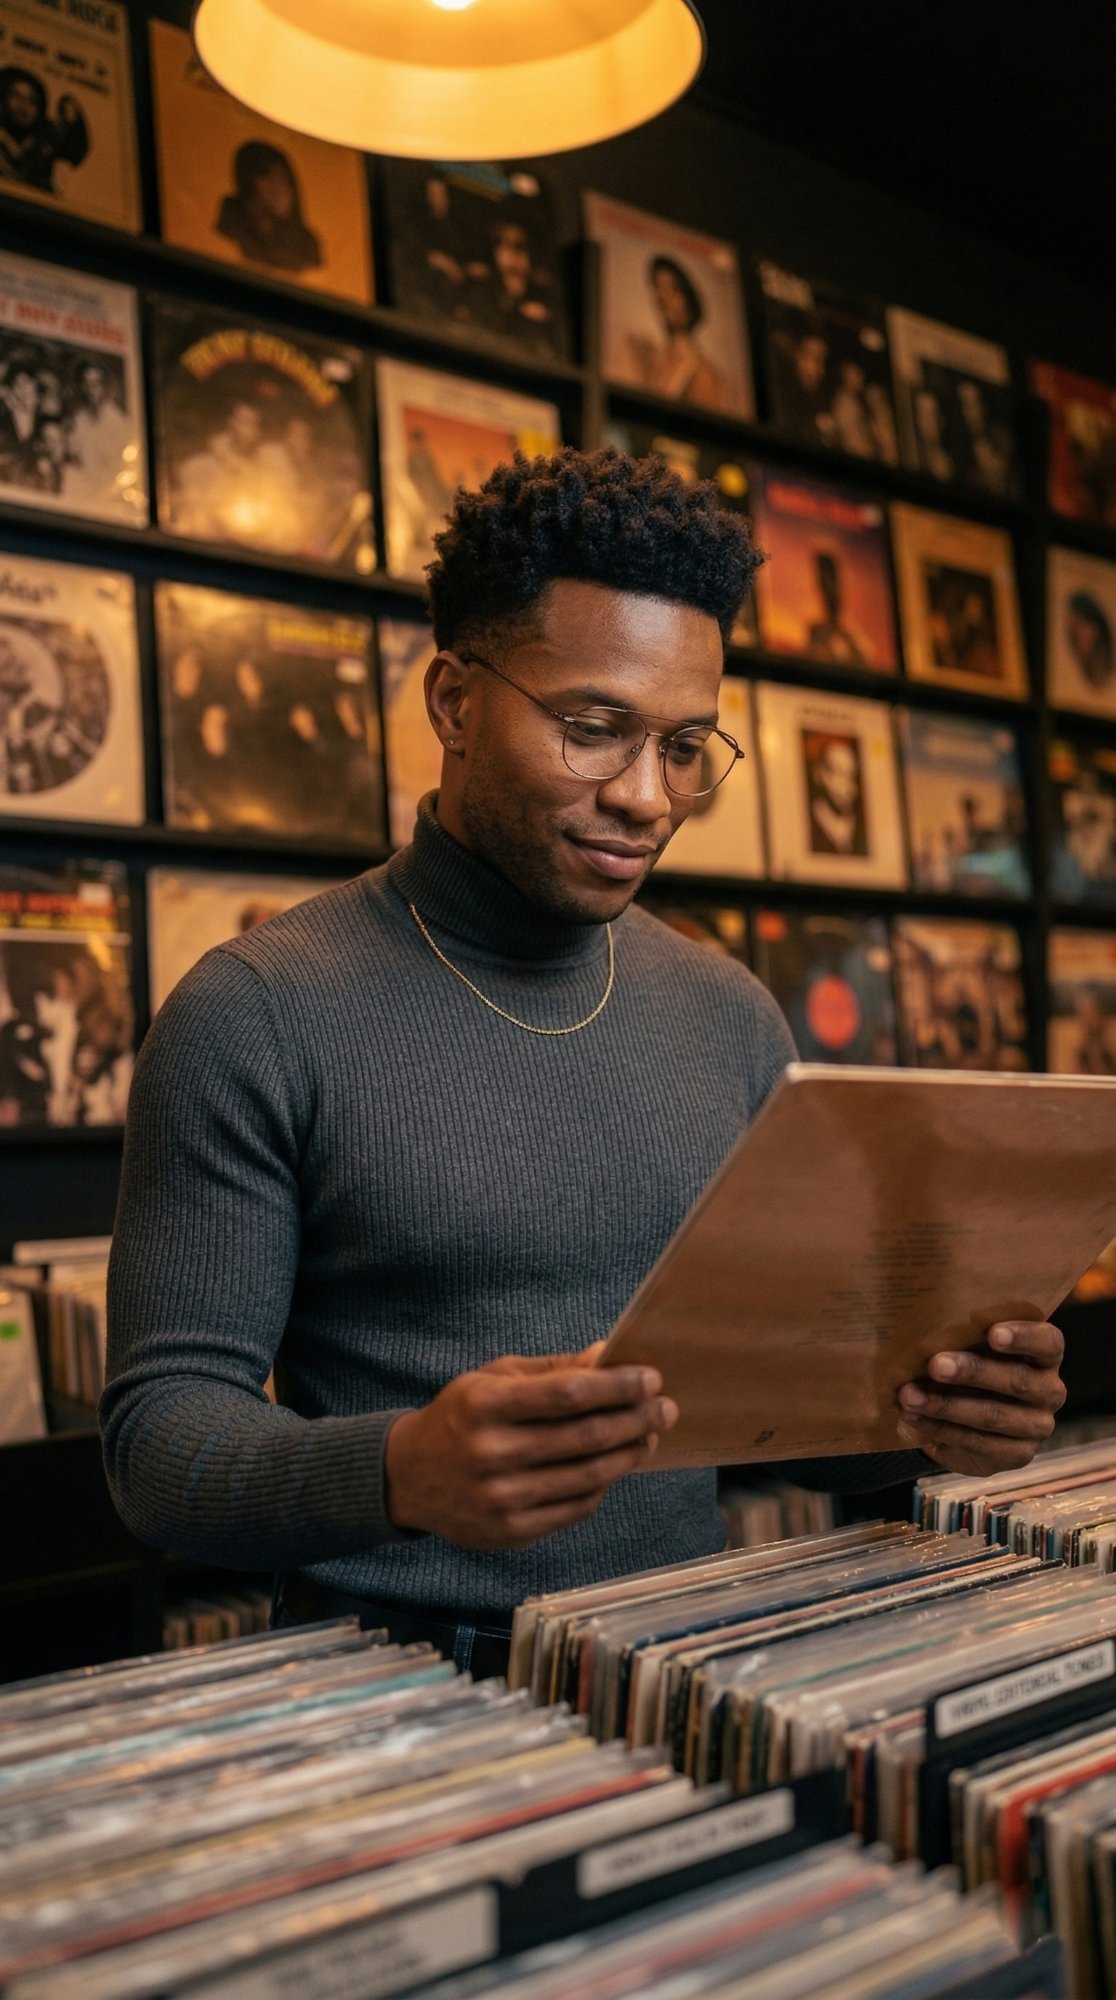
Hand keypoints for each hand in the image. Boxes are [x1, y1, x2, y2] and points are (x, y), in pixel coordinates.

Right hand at [384, 1347, 677, 1550]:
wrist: (409, 1477)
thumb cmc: (461, 1417)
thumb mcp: (493, 1379)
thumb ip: (552, 1370)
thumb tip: (608, 1356)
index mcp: (485, 1405)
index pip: (567, 1394)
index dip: (617, 1386)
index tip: (651, 1379)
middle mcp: (491, 1453)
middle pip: (586, 1436)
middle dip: (636, 1419)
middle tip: (665, 1409)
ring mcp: (501, 1498)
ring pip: (589, 1476)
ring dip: (629, 1454)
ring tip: (648, 1436)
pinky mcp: (511, 1531)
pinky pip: (575, 1508)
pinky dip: (602, 1486)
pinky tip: (614, 1467)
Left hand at [896, 1320, 1065, 1474]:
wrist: (970, 1414)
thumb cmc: (972, 1363)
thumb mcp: (973, 1344)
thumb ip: (964, 1332)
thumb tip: (925, 1322)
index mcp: (1046, 1354)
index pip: (1048, 1342)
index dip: (1023, 1337)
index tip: (992, 1332)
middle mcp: (1049, 1391)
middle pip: (1017, 1380)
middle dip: (972, 1372)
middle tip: (935, 1364)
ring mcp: (1037, 1426)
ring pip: (993, 1415)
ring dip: (946, 1405)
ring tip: (909, 1395)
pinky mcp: (1018, 1455)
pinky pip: (978, 1443)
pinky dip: (941, 1429)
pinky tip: (914, 1417)